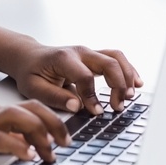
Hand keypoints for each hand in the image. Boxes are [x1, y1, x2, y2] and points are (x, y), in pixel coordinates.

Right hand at [0, 100, 69, 164]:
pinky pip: (0, 138)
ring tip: (51, 152)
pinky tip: (28, 156)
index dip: (51, 119)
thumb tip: (24, 147)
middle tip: (66, 142)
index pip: (29, 108)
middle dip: (54, 124)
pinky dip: (18, 146)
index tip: (63, 135)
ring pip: (20, 118)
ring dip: (41, 135)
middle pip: (31, 109)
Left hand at [7, 45, 142, 114]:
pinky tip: (137, 82)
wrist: (28, 56)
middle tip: (118, 106)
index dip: (93, 96)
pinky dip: (128, 69)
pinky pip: (116, 58)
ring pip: (116, 57)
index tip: (96, 112)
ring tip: (131, 95)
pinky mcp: (94, 56)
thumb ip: (54, 97)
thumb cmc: (30, 72)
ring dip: (127, 76)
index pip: (85, 76)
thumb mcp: (34, 88)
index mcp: (63, 58)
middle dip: (118, 85)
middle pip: (108, 63)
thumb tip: (76, 106)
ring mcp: (88, 52)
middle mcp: (79, 52)